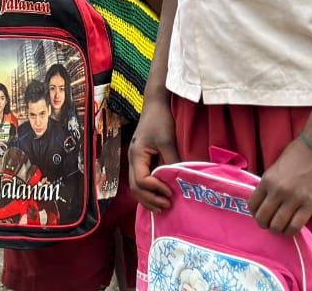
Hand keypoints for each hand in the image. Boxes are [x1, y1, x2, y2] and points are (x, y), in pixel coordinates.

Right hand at [128, 95, 178, 211]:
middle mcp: (132, 159)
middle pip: (135, 187)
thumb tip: (179, 181)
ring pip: (136, 186)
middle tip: (167, 207)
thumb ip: (172, 161)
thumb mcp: (167, 140)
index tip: (170, 192)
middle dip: (150, 199)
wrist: (155, 104)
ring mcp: (136, 159)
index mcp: (136, 155)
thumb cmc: (160, 120)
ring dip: (148, 198)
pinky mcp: (141, 159)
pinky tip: (159, 195)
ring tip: (163, 207)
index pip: (141, 181)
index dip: (155, 189)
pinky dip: (149, 191)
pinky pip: (142, 179)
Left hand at [248, 137, 311, 235]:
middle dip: (264, 224)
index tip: (260, 214)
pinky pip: (295, 226)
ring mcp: (293, 199)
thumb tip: (267, 198)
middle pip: (263, 218)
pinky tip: (291, 229)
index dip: (254, 213)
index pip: (252, 204)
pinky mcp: (309, 205)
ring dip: (277, 229)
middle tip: (270, 223)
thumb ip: (270, 182)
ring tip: (281, 228)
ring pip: (278, 225)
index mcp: (267, 180)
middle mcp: (277, 191)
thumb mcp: (276, 166)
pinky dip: (291, 231)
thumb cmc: (298, 152)